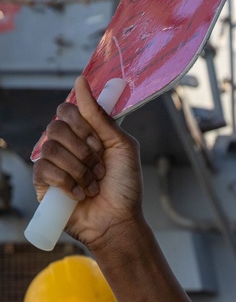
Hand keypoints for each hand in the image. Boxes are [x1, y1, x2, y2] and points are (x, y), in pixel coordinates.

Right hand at [31, 75, 143, 250]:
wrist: (119, 220)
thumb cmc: (125, 187)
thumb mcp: (122, 146)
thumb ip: (101, 116)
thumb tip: (80, 81)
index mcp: (83, 134)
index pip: (67, 110)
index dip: (82, 124)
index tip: (99, 144)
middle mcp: (66, 146)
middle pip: (56, 126)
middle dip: (83, 149)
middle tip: (100, 167)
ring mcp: (53, 164)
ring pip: (51, 148)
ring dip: (79, 169)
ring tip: (94, 184)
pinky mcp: (44, 185)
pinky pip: (44, 169)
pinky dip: (67, 182)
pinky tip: (80, 194)